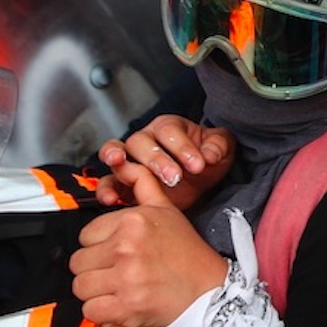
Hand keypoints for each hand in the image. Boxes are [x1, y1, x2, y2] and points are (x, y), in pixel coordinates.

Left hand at [72, 166, 229, 326]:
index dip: (98, 245)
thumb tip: (124, 162)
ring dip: (95, 292)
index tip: (115, 252)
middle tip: (114, 272)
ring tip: (116, 289)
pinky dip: (101, 312)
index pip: (85, 234)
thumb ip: (142, 182)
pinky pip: (91, 311)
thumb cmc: (186, 252)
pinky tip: (117, 306)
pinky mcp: (127, 306)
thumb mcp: (166, 209)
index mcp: (132, 221)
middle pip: (78, 262)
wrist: (209, 290)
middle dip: (93, 269)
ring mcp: (126, 278)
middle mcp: (126, 247)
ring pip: (80, 287)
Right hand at [95, 116, 234, 210]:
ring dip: (118, 162)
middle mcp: (145, 140)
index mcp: (168, 127)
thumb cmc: (205, 159)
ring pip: (116, 155)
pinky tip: (111, 199)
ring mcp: (131, 161)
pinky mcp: (124, 184)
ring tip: (122, 168)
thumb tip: (210, 155)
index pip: (169, 131)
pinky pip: (108, 183)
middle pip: (141, 142)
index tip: (198, 164)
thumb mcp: (220, 149)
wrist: (199, 183)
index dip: (182, 147)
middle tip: (174, 177)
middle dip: (157, 159)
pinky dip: (106, 190)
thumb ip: (218, 147)